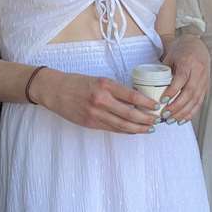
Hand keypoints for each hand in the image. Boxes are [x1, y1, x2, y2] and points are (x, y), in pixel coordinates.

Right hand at [30, 68, 160, 133]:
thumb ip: (114, 90)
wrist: (55, 91)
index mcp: (104, 85)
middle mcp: (101, 100)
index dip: (146, 103)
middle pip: (129, 113)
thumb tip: (135, 99)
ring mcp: (95, 114)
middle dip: (145, 119)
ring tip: (149, 129)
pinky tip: (133, 131)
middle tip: (157, 120)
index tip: (156, 106)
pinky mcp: (90, 123)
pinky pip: (112, 129)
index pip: (131, 95)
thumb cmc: (77, 83)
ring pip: (122, 124)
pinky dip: (125, 130)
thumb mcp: (98, 80)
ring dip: (138, 128)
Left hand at [161, 34, 209, 121]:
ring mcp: (204, 81)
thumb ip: (163, 71)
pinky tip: (182, 120)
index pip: (182, 79)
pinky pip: (199, 102)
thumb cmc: (181, 50)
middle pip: (190, 93)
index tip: (162, 100)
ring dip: (183, 113)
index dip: (173, 91)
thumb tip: (149, 87)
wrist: (197, 44)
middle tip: (165, 115)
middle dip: (177, 107)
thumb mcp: (170, 56)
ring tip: (171, 120)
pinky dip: (191, 113)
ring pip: (195, 100)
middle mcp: (198, 72)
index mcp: (188, 63)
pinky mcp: (206, 87)